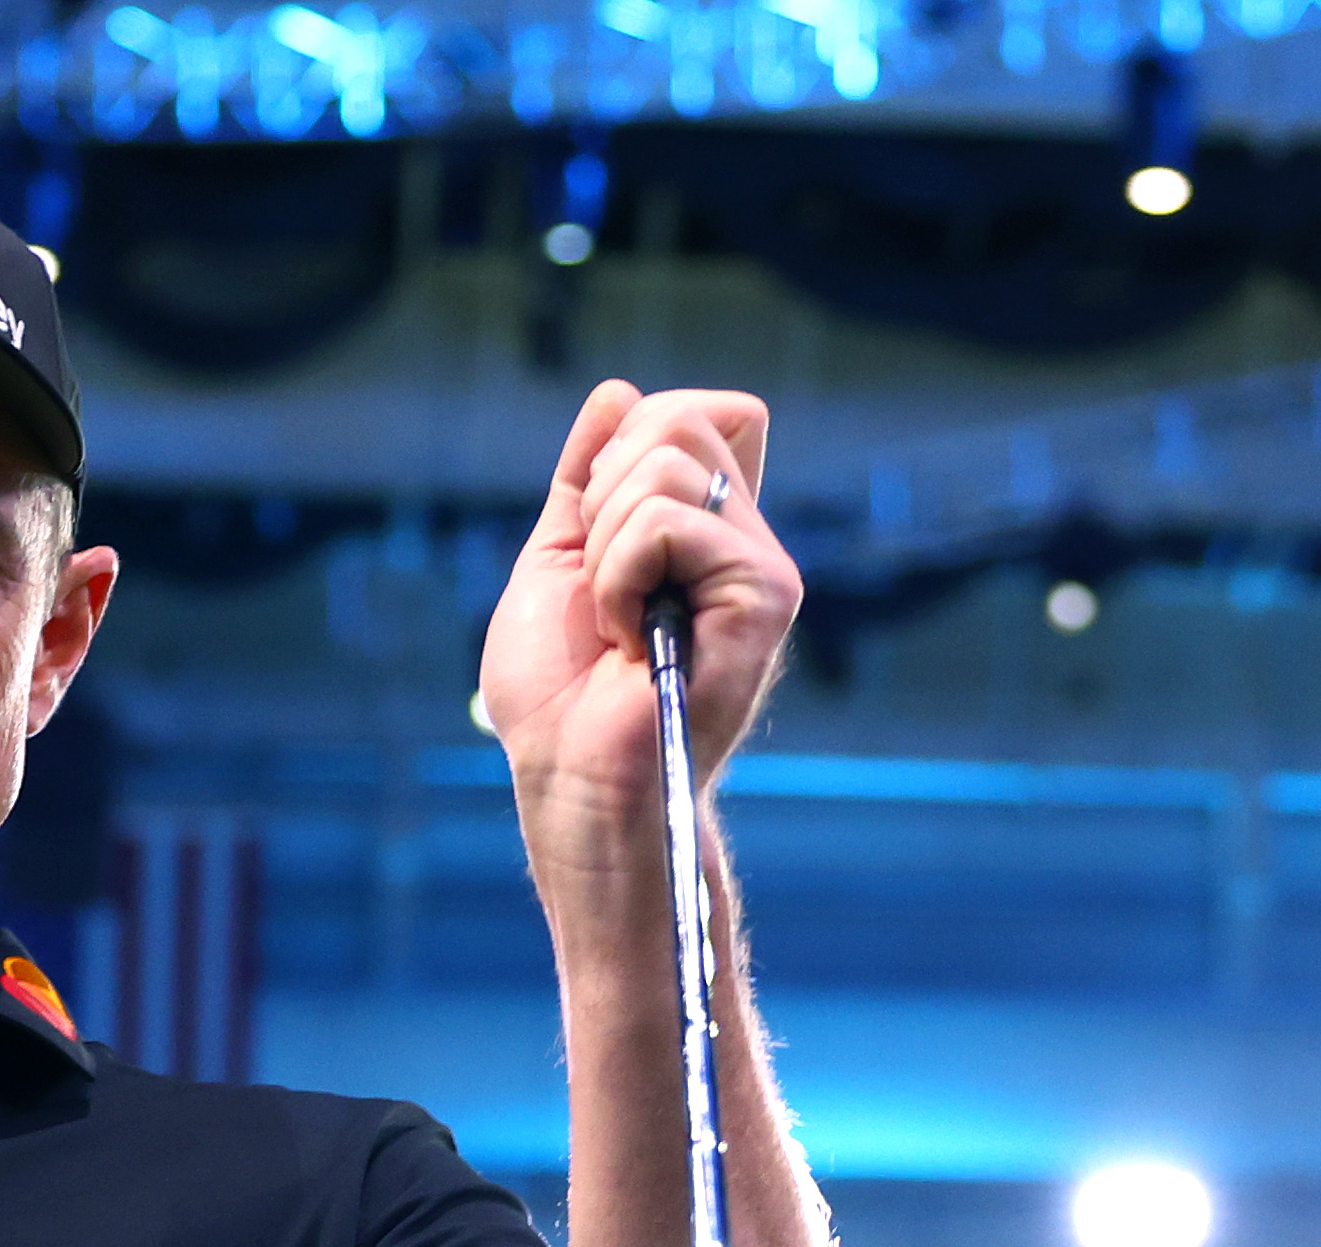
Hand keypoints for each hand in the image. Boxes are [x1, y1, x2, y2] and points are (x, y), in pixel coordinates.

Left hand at [479, 380, 799, 909]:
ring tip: (617, 624)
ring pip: (669, 461)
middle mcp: (743, 539)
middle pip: (680, 415)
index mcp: (703, 529)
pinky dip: (620, 577)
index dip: (627, 443)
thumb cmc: (557, 699)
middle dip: (604, 491)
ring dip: (607, 547)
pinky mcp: (765, 594)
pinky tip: (631, 641)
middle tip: (604, 587)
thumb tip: (619, 391)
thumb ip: (584, 478)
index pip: (694, 411)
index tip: (595, 534)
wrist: (573, 780)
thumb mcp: (554, 560)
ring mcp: (760, 565)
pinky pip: (671, 521)